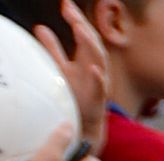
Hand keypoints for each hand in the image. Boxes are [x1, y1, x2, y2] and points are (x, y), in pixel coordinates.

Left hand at [41, 4, 107, 149]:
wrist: (83, 123)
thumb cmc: (74, 95)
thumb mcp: (60, 67)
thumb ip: (52, 48)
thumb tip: (40, 27)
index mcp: (86, 59)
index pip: (83, 34)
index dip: (75, 19)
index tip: (66, 5)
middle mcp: (95, 68)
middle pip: (92, 42)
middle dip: (82, 25)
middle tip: (70, 11)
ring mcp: (98, 83)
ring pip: (99, 60)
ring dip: (91, 45)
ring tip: (80, 29)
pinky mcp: (97, 99)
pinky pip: (100, 88)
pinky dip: (98, 78)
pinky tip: (93, 69)